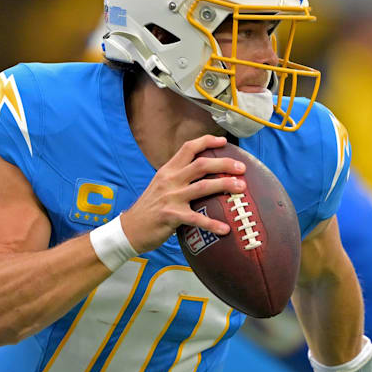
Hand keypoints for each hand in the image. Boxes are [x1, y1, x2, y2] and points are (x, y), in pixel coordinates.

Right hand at [120, 135, 246, 252]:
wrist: (129, 229)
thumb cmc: (149, 209)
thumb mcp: (160, 186)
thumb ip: (177, 178)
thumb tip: (200, 175)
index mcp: (167, 170)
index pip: (188, 148)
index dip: (207, 141)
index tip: (224, 141)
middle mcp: (170, 180)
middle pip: (201, 164)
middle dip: (224, 163)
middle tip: (242, 167)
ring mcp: (171, 197)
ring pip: (203, 187)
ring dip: (225, 185)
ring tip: (241, 188)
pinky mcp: (172, 216)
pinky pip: (197, 219)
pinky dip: (213, 224)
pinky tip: (225, 229)